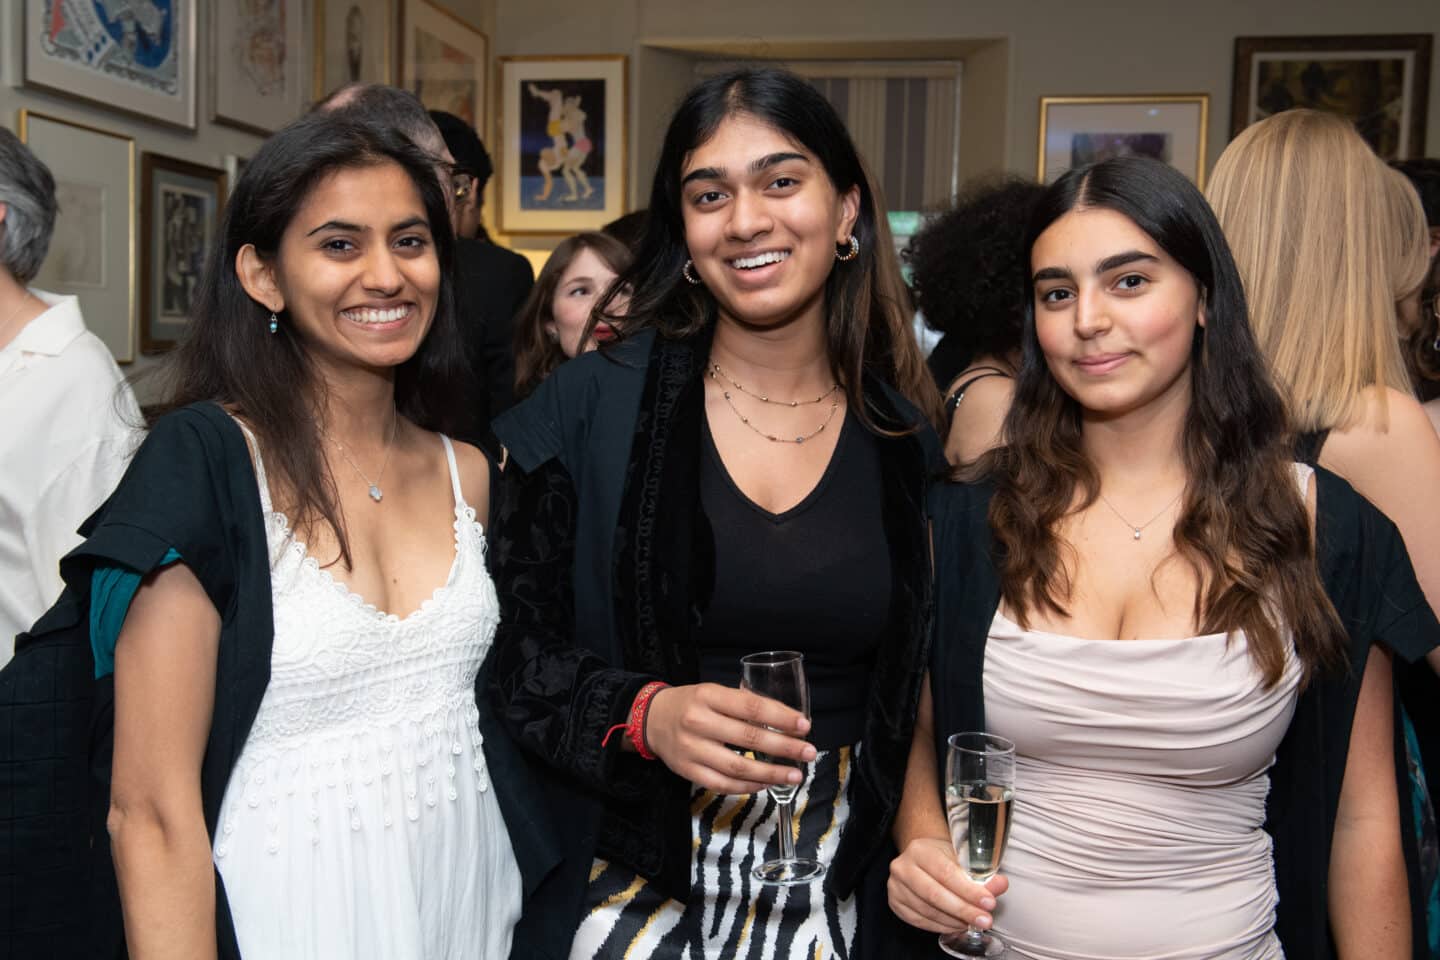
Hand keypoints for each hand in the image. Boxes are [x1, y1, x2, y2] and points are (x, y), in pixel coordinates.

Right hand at [644, 683, 815, 794]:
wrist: (650, 719)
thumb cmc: (690, 703)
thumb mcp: (713, 692)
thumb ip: (743, 702)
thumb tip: (784, 718)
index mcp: (709, 696)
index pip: (751, 707)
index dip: (781, 717)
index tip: (804, 725)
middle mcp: (699, 722)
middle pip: (749, 737)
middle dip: (784, 747)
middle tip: (809, 752)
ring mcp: (692, 749)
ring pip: (738, 766)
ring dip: (771, 773)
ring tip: (794, 774)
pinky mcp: (687, 771)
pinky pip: (723, 784)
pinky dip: (748, 785)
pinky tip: (766, 784)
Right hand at [888, 837, 1007, 933]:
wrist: (921, 856)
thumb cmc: (942, 856)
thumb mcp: (962, 858)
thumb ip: (982, 873)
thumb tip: (1000, 885)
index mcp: (920, 850)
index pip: (946, 873)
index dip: (969, 891)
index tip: (988, 902)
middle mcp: (903, 867)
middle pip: (935, 894)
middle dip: (964, 910)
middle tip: (984, 920)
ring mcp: (896, 886)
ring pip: (927, 911)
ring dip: (954, 921)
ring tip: (973, 923)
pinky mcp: (895, 903)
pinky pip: (920, 921)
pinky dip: (941, 926)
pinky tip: (956, 925)